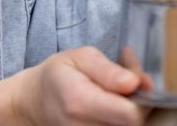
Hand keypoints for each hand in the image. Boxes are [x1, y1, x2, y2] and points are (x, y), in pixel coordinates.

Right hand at [0, 46, 149, 125]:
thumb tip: (135, 83)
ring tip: (118, 88)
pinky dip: (120, 116)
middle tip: (129, 77)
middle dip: (139, 99)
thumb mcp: (81, 57)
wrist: (33, 101)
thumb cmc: (57, 75)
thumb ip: (109, 70)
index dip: (143, 97)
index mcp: (80, 102)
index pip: (130, 114)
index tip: (139, 79)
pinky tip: (113, 101)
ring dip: (130, 107)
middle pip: (132, 123)